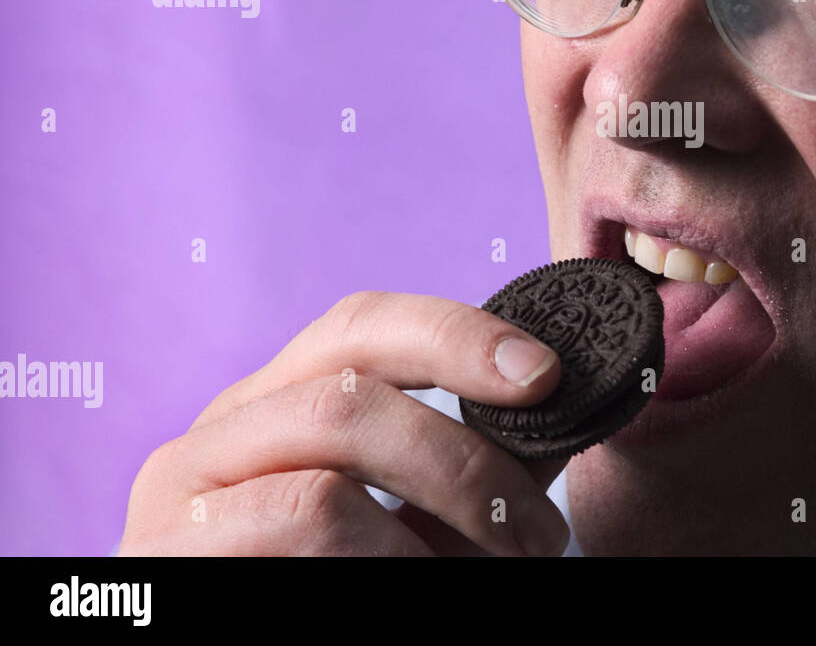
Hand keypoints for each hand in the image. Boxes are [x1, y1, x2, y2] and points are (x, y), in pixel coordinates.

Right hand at [119, 291, 569, 555]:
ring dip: (445, 507)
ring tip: (498, 565)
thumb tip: (555, 416)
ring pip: (333, 455)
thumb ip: (461, 464)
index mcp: (281, 399)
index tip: (546, 373)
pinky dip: (391, 555)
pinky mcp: (167, 554)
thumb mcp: (409, 516)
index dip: (459, 335)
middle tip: (539, 529)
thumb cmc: (346, 583)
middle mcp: (224, 427)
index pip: (364, 324)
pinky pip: (310, 517)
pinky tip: (416, 583)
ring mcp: (181, 491)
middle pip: (352, 385)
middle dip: (467, 454)